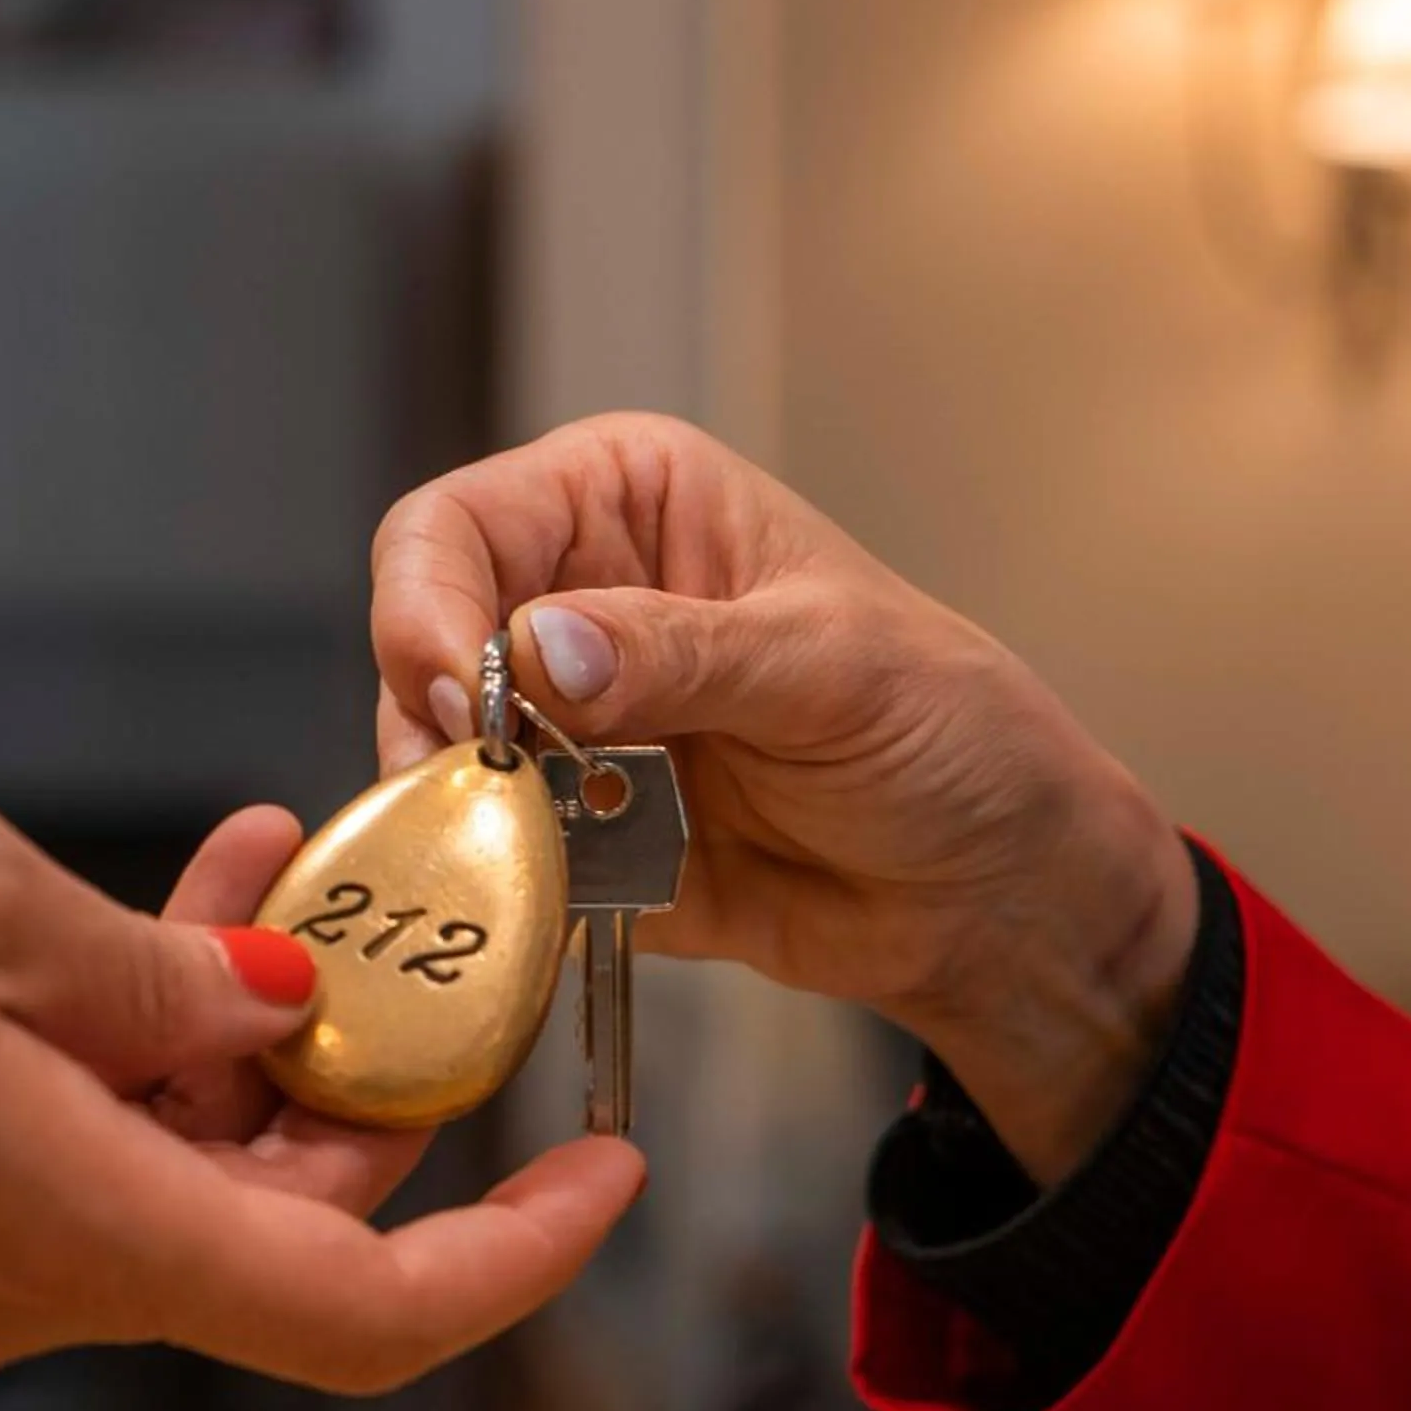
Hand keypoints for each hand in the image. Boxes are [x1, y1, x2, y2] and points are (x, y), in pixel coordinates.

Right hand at [0, 746, 643, 1391]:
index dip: (517, 1258)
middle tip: (406, 926)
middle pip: (273, 1226)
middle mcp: (22, 1290)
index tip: (610, 1169)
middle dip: (364, 1084)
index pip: (366, 1314)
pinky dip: (128, 1057)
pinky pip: (63, 1158)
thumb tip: (269, 1010)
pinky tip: (137, 916)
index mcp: (79, 1232)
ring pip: (167, 1175)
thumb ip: (163, 976)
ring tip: (266, 860)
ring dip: (238, 1044)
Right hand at [370, 413, 1197, 1182]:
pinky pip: (487, 859)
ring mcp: (569, 726)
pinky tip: (547, 907)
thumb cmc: (949, 736)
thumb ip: (685, 654)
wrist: (992, 895)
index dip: (428, 606)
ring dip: (461, 815)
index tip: (470, 702)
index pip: (458, 527)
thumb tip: (541, 650)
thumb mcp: (833, 670)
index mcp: (630, 503)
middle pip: (418, 643)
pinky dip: (498, 888)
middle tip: (484, 795)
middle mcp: (579, 601)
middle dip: (432, 724)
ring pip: (434, 762)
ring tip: (538, 856)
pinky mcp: (573, 837)